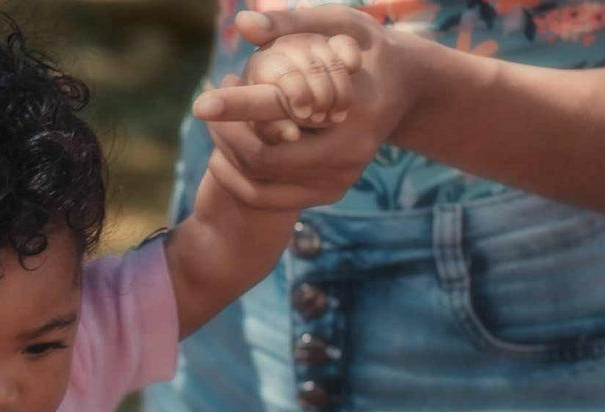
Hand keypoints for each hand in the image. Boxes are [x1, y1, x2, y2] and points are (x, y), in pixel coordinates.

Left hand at [190, 5, 425, 211]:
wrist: (404, 91)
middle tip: (205, 104)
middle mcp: (350, 152)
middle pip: (261, 157)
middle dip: (225, 134)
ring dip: (227, 154)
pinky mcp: (330, 193)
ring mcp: (341, 179)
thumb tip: (243, 23)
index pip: (280, 112)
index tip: (200, 103)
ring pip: (259, 181)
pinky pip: (267, 197)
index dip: (236, 107)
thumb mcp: (339, 23)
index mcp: (353, 108)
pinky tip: (225, 149)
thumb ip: (291, 22)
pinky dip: (238, 177)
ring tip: (218, 122)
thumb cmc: (367, 49)